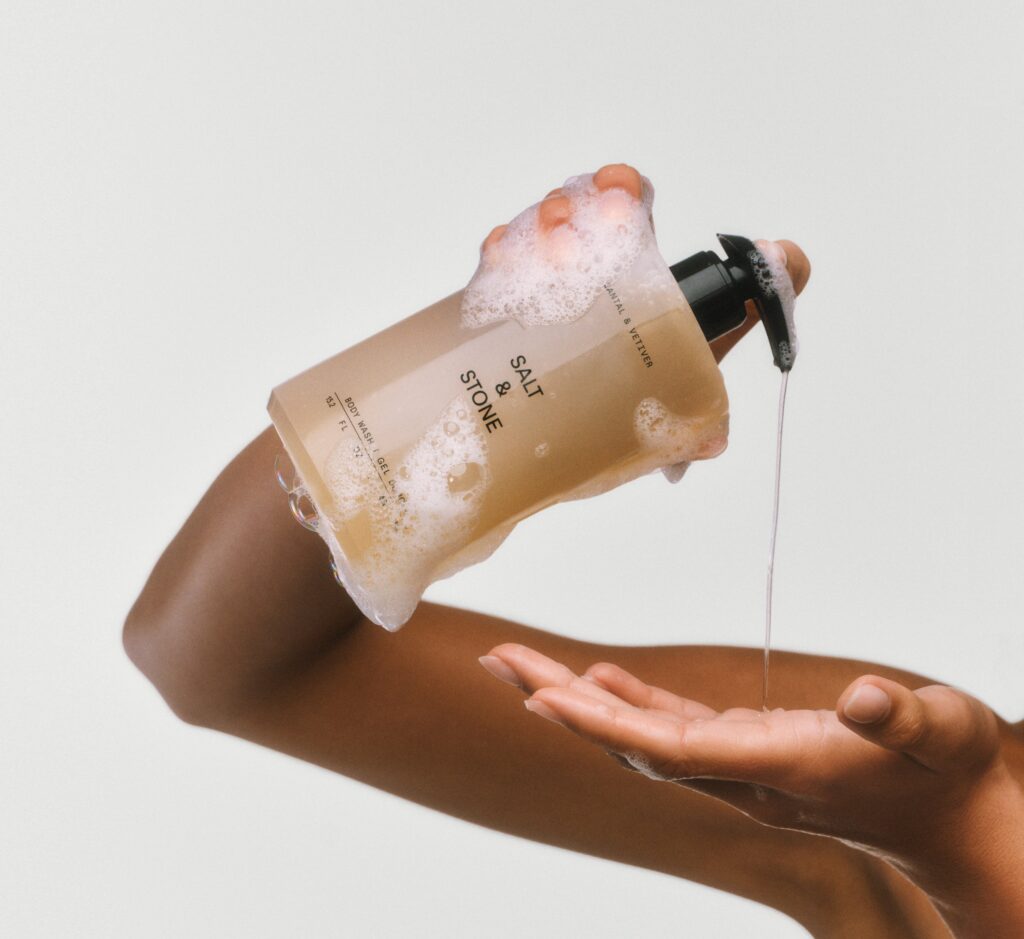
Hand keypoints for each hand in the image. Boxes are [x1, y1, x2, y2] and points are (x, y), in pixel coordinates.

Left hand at [480, 644, 1023, 935]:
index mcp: (780, 768)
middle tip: (496, 660)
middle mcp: (744, 775)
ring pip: (640, 732)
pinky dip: (627, 702)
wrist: (958, 827)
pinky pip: (671, 728)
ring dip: (577, 699)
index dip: (605, 722)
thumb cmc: (952, 776)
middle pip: (631, 738)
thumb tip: (871, 701)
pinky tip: (596, 679)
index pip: (672, 747)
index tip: (542, 699)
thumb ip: (909, 721)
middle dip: (559, 701)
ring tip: (519, 665)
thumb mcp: (948, 734)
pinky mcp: (748, 752)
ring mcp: (740, 766)